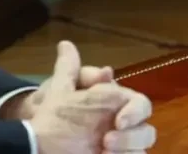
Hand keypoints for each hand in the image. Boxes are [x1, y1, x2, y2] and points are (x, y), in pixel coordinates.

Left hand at [27, 41, 155, 153]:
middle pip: (146, 131)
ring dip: (129, 150)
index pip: (139, 104)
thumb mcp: (58, 93)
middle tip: (106, 142)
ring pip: (141, 149)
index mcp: (114, 105)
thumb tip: (66, 44)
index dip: (134, 112)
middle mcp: (121, 127)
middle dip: (132, 137)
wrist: (40, 147)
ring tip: (104, 153)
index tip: (118, 121)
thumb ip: (67, 69)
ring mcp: (120, 148)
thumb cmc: (52, 118)